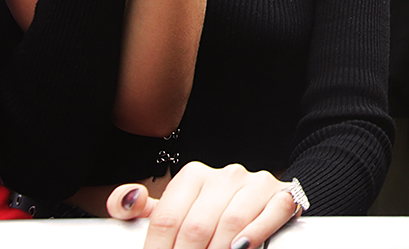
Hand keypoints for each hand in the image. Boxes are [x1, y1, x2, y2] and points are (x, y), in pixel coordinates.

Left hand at [108, 163, 303, 248]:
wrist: (262, 202)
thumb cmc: (210, 212)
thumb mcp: (174, 208)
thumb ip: (141, 208)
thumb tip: (126, 200)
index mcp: (192, 175)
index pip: (167, 218)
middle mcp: (225, 175)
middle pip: (196, 225)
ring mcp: (255, 183)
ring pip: (232, 221)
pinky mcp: (281, 195)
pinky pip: (271, 213)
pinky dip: (255, 234)